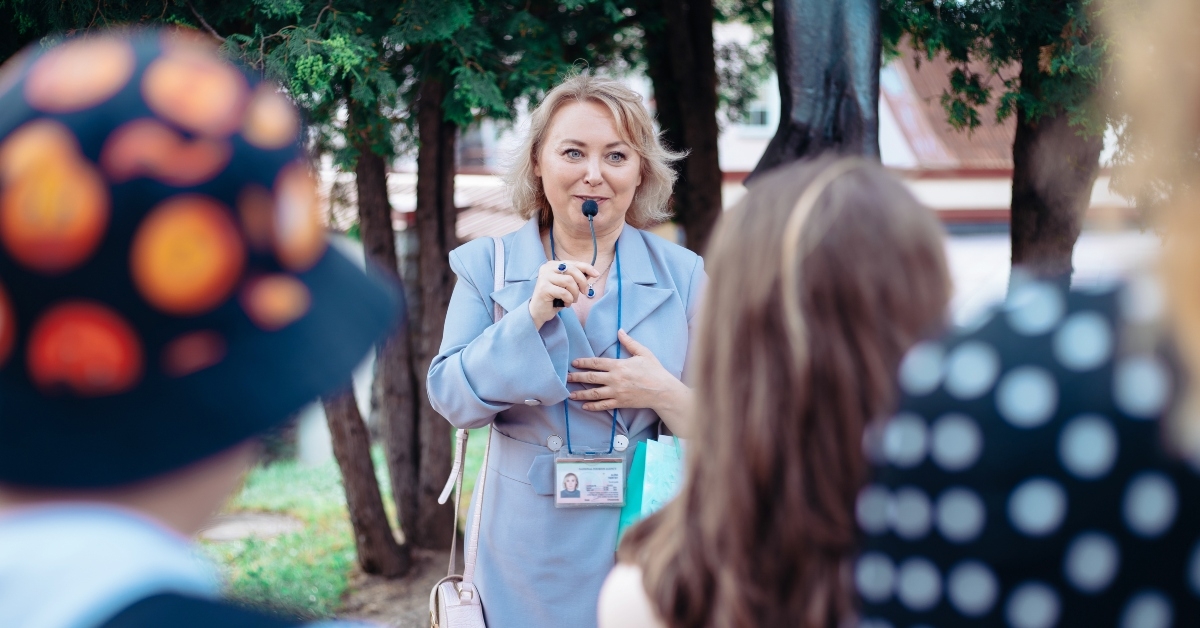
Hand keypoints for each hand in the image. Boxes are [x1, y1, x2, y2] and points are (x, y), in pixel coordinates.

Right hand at [529, 260, 597, 328]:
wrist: (539, 311)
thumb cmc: (554, 298)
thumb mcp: (567, 286)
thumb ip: (577, 278)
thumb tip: (592, 273)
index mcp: (553, 264)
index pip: (574, 263)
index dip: (587, 268)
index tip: (596, 274)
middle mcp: (547, 267)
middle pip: (573, 271)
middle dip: (582, 283)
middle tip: (584, 293)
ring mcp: (544, 277)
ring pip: (569, 281)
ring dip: (575, 293)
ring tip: (572, 300)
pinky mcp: (543, 288)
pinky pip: (564, 292)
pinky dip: (569, 300)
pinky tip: (566, 304)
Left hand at [567, 330, 683, 412]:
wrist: (662, 390)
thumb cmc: (654, 370)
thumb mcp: (643, 353)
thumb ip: (629, 342)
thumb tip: (620, 330)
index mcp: (618, 365)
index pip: (596, 363)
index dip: (583, 363)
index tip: (574, 363)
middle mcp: (614, 379)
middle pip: (591, 378)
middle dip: (577, 377)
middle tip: (566, 377)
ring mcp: (616, 392)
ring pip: (594, 393)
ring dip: (581, 393)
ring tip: (570, 394)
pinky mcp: (620, 403)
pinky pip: (603, 405)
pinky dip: (593, 406)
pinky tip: (585, 406)